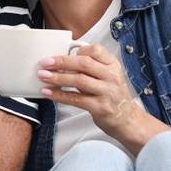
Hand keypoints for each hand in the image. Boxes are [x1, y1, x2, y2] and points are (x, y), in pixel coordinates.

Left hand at [38, 44, 170, 155]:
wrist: (127, 120)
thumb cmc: (113, 96)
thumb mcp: (108, 76)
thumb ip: (91, 68)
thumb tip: (62, 62)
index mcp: (112, 65)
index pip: (95, 50)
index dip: (77, 51)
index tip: (61, 53)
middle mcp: (111, 77)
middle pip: (84, 64)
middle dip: (61, 62)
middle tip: (45, 62)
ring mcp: (106, 92)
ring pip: (79, 80)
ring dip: (58, 78)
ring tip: (43, 76)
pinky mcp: (100, 107)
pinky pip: (76, 99)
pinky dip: (60, 95)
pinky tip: (49, 92)